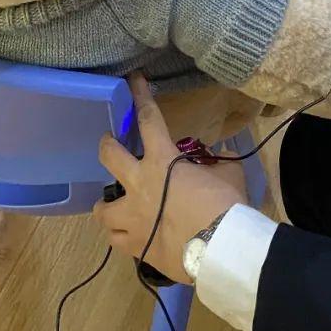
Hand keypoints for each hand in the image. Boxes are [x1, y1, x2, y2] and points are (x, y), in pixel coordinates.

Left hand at [95, 74, 249, 285]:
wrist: (221, 249)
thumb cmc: (226, 206)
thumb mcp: (228, 174)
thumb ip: (218, 161)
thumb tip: (221, 153)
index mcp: (163, 159)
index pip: (148, 118)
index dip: (140, 95)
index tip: (133, 80)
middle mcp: (140, 184)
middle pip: (109, 155)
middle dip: (107, 144)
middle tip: (109, 143)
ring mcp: (133, 218)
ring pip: (102, 208)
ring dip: (107, 204)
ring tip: (112, 205)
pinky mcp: (135, 246)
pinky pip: (115, 239)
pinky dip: (120, 235)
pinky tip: (127, 235)